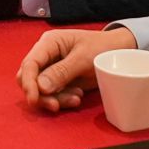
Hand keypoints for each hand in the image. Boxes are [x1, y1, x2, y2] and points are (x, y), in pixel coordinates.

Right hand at [17, 27, 135, 112]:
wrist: (120, 51)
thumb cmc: (103, 47)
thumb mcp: (83, 58)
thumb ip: (61, 72)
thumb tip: (40, 87)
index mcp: (49, 43)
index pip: (29, 64)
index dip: (28, 83)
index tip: (34, 99)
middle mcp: (46, 55)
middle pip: (29, 79)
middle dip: (41, 94)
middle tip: (56, 105)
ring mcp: (52, 69)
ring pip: (40, 90)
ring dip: (55, 98)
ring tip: (76, 99)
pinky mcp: (60, 81)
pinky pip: (53, 94)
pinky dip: (63, 99)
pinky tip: (77, 97)